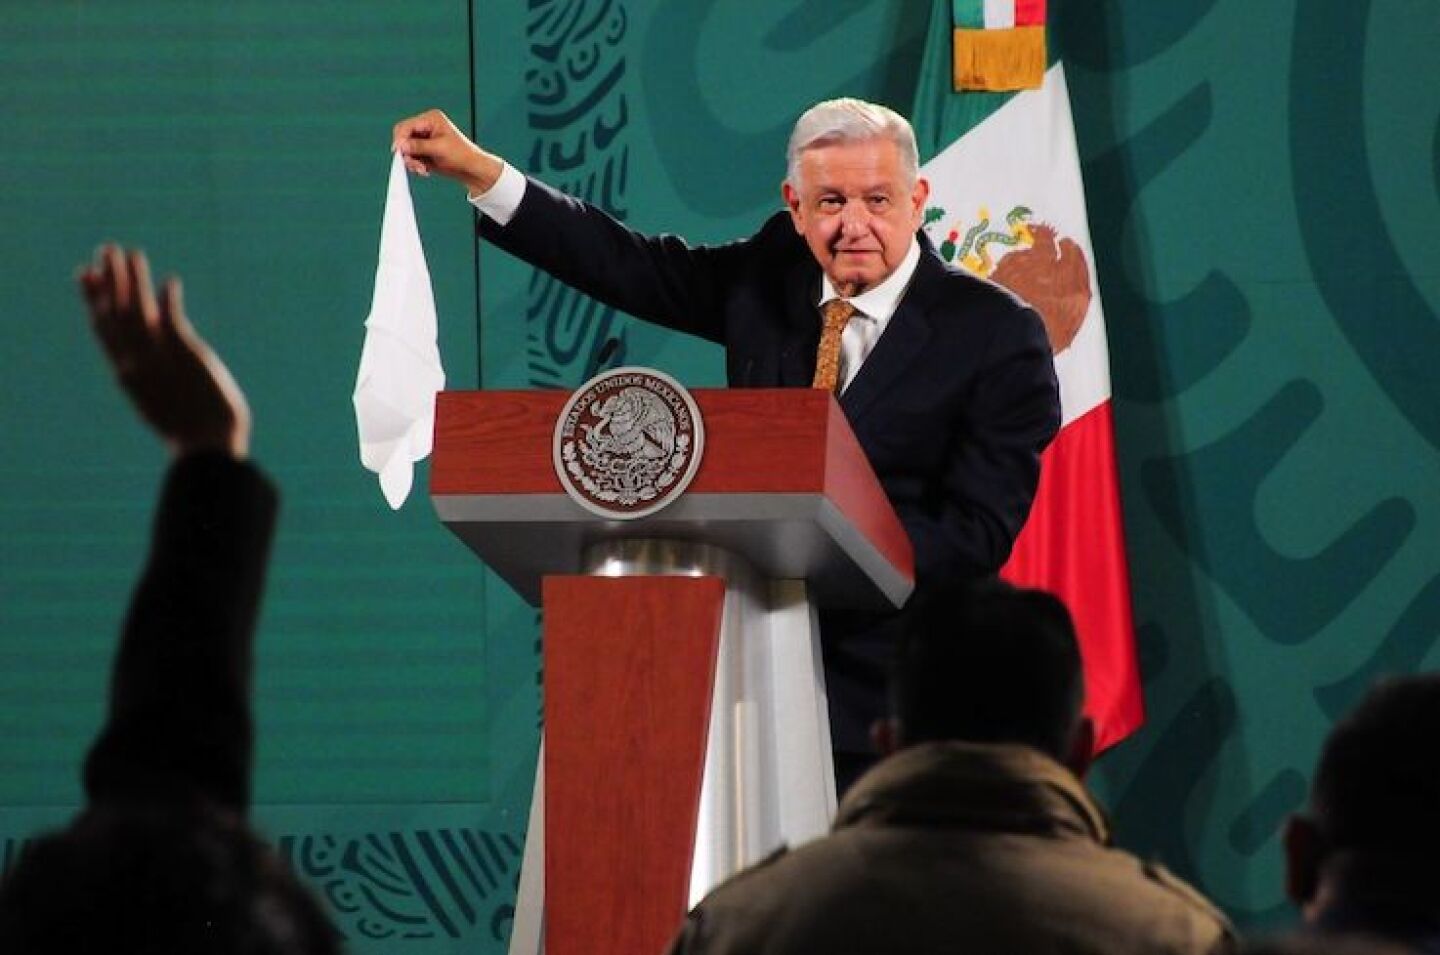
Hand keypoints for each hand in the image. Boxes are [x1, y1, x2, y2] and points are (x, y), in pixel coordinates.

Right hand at [78, 245, 250, 458]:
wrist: (207, 447)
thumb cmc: (192, 431)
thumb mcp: (162, 399)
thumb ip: (152, 374)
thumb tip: (153, 368)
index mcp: (128, 374)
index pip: (104, 329)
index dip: (94, 300)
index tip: (87, 276)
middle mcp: (136, 361)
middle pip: (115, 311)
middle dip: (109, 278)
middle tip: (104, 250)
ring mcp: (158, 356)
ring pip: (137, 308)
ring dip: (132, 278)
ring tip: (128, 252)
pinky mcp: (185, 352)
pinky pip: (172, 317)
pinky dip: (167, 298)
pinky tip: (169, 281)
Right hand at [392, 108, 503, 194]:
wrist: (471, 168)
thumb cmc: (461, 154)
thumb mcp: (439, 149)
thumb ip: (419, 146)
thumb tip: (401, 146)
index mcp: (431, 119)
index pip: (407, 126)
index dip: (400, 139)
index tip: (398, 152)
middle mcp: (426, 126)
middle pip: (403, 137)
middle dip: (405, 152)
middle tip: (412, 165)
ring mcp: (424, 139)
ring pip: (406, 149)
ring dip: (411, 161)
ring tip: (422, 170)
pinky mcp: (424, 150)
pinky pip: (411, 157)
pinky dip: (415, 165)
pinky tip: (424, 170)